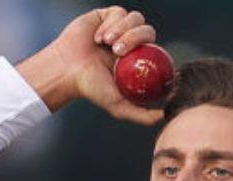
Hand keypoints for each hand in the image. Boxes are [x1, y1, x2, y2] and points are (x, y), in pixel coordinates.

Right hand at [16, 6, 162, 124]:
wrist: (66, 69)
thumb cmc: (90, 88)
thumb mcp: (119, 106)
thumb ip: (142, 114)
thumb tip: (166, 115)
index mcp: (138, 60)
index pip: (157, 50)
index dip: (157, 51)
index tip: (146, 62)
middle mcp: (132, 43)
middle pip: (148, 31)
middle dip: (135, 38)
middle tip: (118, 52)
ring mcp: (121, 28)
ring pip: (136, 19)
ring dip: (122, 30)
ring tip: (106, 43)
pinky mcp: (108, 16)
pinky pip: (120, 12)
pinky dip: (111, 24)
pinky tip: (98, 37)